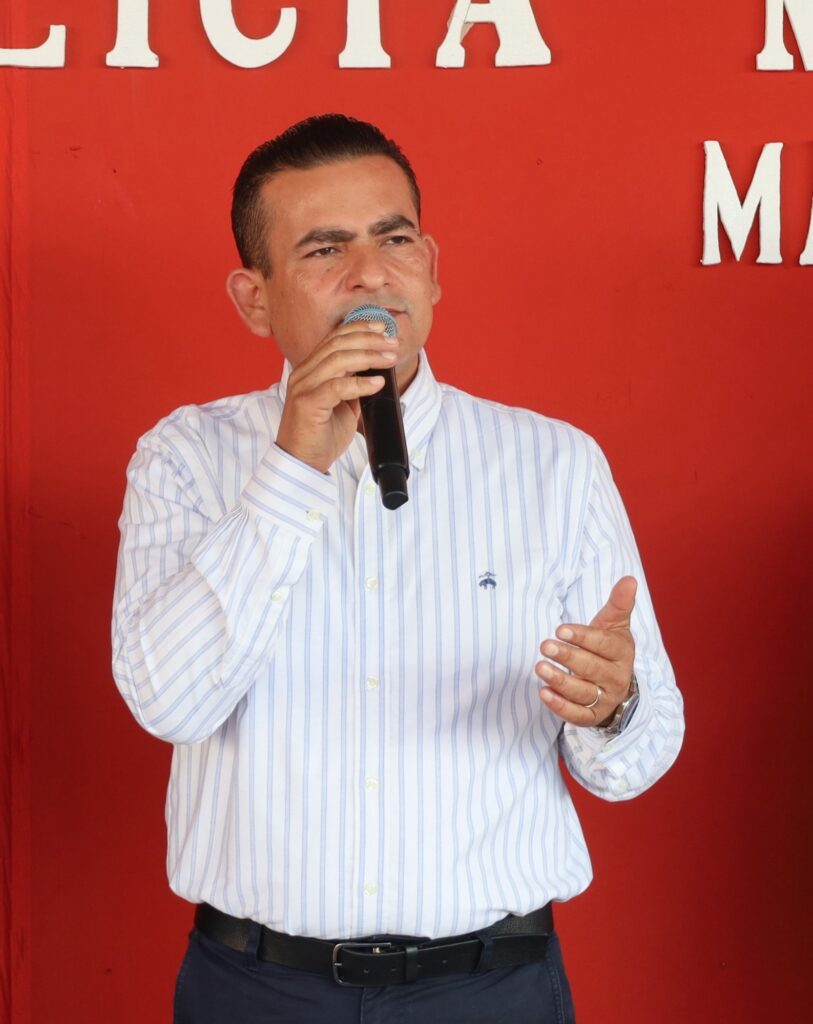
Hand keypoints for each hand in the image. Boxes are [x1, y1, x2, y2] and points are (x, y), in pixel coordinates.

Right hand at [276, 321, 398, 472]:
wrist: (303, 462)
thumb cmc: (322, 434)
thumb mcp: (343, 405)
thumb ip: (354, 386)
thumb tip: (378, 372)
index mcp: (310, 369)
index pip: (334, 338)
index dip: (359, 328)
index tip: (382, 327)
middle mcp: (304, 374)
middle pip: (337, 344)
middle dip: (369, 340)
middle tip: (393, 343)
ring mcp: (303, 388)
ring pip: (337, 361)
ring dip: (368, 356)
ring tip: (390, 359)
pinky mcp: (307, 405)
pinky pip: (336, 387)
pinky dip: (360, 383)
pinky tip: (378, 383)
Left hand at [536, 576, 636, 726]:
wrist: (615, 683)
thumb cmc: (608, 647)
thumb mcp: (613, 625)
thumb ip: (618, 603)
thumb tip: (629, 579)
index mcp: (622, 652)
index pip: (603, 644)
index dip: (583, 637)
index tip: (561, 629)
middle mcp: (616, 677)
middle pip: (592, 668)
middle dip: (568, 657)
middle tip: (545, 646)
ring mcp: (605, 698)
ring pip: (583, 692)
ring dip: (560, 681)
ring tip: (540, 667)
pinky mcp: (593, 716)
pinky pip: (577, 715)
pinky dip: (560, 706)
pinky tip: (543, 692)